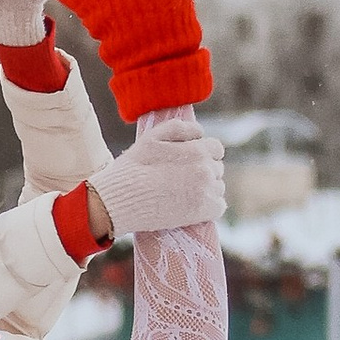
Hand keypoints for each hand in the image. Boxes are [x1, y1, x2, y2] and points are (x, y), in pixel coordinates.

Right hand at [87, 127, 224, 240]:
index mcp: (197, 149)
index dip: (203, 154)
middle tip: (181, 181)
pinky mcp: (202, 211)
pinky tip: (192, 208)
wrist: (120, 200)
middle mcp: (206, 169)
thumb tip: (199, 131)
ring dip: (206, 190)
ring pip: (217, 188)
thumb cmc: (132, 168)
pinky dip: (209, 208)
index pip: (216, 149)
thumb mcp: (151, 137)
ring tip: (183, 195)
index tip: (189, 163)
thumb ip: (179, 128)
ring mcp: (206, 191)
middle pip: (217, 169)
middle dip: (203, 172)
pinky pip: (218, 207)